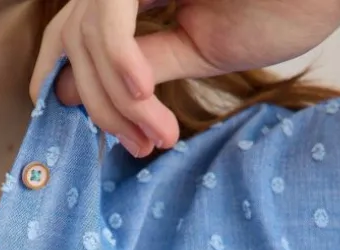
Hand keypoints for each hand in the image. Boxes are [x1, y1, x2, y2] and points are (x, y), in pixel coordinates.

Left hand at [30, 0, 339, 156]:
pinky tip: (145, 93)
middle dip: (100, 106)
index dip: (62, 81)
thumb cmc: (276, 10)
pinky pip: (112, 16)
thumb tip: (71, 93)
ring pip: (89, 35)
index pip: (73, 33)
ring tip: (156, 134)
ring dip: (119, 98)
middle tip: (138, 146)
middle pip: (76, 40)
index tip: (81, 133)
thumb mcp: (195, 51)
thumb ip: (136, 68)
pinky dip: (121, 60)